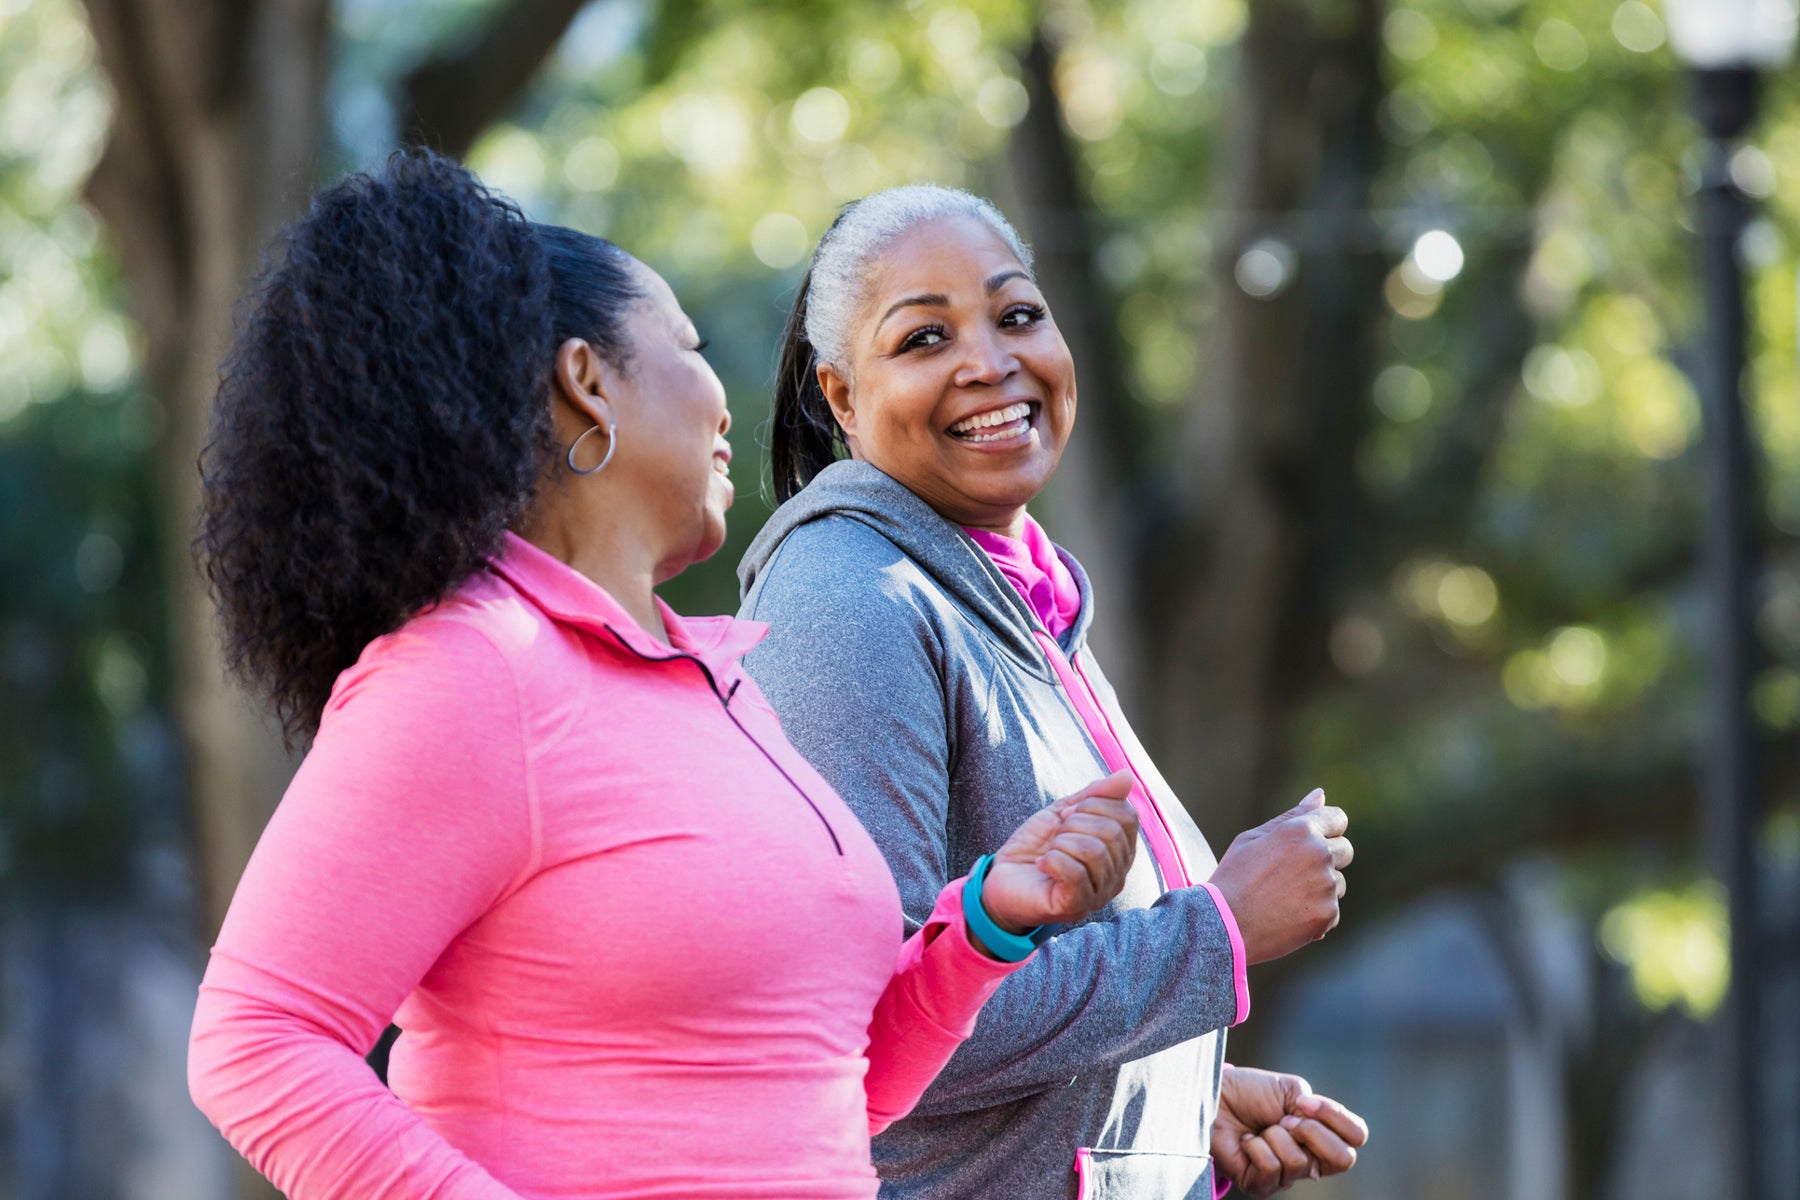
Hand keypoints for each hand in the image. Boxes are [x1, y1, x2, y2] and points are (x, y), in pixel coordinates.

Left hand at [979, 770, 1138, 934]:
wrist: (1003, 879)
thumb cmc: (1036, 848)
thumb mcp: (1063, 813)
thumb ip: (1094, 796)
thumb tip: (1127, 776)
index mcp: (1119, 851)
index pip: (1128, 817)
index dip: (1094, 805)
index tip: (1065, 814)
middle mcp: (1117, 875)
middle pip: (1112, 833)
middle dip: (1075, 823)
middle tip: (1055, 835)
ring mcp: (1099, 894)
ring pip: (1094, 852)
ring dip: (1062, 843)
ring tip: (1049, 851)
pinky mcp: (1075, 906)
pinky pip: (1075, 874)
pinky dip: (1052, 861)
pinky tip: (1042, 864)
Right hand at [1206, 789, 1350, 963]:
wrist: (1224, 924)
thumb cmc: (1234, 877)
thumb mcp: (1253, 838)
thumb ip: (1292, 816)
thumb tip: (1320, 794)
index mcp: (1300, 830)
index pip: (1338, 818)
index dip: (1326, 829)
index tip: (1312, 842)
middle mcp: (1319, 854)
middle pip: (1345, 850)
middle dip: (1327, 859)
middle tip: (1293, 874)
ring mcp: (1326, 885)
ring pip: (1338, 883)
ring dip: (1321, 888)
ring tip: (1285, 898)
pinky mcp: (1327, 914)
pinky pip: (1333, 911)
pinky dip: (1315, 915)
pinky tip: (1288, 917)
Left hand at [1212, 1067, 1366, 1195]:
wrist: (1217, 1097)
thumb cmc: (1252, 1093)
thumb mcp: (1293, 1090)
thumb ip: (1317, 1109)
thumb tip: (1313, 1128)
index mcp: (1322, 1135)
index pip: (1357, 1136)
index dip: (1336, 1117)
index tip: (1304, 1102)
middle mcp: (1310, 1159)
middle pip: (1343, 1160)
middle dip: (1312, 1131)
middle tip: (1284, 1119)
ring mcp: (1286, 1176)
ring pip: (1300, 1162)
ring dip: (1275, 1135)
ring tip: (1260, 1129)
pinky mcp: (1261, 1185)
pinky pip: (1271, 1169)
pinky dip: (1256, 1147)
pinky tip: (1247, 1141)